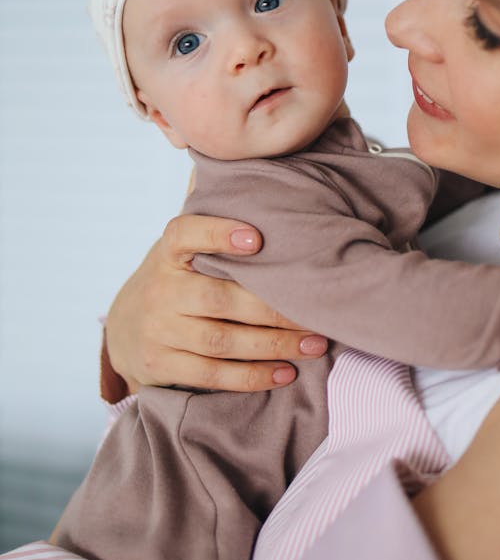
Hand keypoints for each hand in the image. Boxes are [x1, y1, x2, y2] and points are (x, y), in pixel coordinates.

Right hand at [105, 214, 328, 395]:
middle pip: (219, 300)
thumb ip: (213, 226)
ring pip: (221, 342)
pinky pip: (212, 375)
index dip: (217, 233)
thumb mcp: (182, 251)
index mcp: (168, 253)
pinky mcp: (161, 366)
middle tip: (317, 313)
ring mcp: (158, 331)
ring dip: (273, 346)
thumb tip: (251, 182)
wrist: (122, 330)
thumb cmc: (174, 280)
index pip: (185, 234)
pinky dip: (252, 377)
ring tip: (314, 345)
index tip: (257, 238)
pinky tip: (285, 372)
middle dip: (273, 310)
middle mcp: (160, 290)